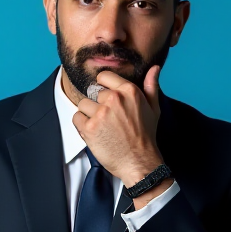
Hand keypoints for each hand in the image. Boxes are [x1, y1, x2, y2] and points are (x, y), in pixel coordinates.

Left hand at [72, 65, 163, 184]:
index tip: (106, 99)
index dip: (103, 87)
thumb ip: (151, 86)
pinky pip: (76, 118)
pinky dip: (82, 126)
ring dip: (88, 115)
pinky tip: (95, 133)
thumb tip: (154, 68)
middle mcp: (114, 99)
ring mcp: (101, 113)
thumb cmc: (146, 136)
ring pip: (83, 104)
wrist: (139, 162)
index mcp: (129, 91)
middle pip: (93, 92)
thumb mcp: (153, 108)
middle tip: (109, 120)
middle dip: (98, 105)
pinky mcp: (90, 127)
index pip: (103, 76)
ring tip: (102, 127)